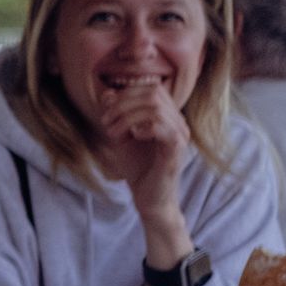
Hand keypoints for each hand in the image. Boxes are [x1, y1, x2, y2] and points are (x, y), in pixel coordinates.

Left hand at [97, 83, 189, 219]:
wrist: (148, 197)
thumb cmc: (137, 167)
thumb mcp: (120, 137)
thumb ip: (115, 115)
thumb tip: (108, 93)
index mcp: (167, 116)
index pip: (152, 87)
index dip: (127, 93)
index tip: (107, 111)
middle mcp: (178, 122)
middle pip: (153, 93)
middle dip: (123, 104)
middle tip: (106, 122)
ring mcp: (180, 135)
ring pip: (156, 109)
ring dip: (126, 117)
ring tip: (113, 133)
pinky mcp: (176, 151)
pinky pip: (164, 129)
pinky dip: (143, 128)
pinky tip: (133, 137)